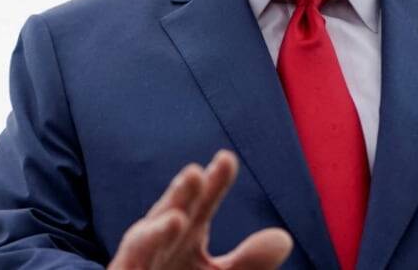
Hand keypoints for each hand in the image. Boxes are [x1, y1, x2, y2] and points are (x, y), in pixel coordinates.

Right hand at [108, 150, 291, 269]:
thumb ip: (250, 261)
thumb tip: (283, 237)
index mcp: (184, 238)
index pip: (201, 205)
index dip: (213, 183)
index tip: (226, 159)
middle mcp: (161, 245)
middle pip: (172, 213)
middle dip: (182, 193)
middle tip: (196, 171)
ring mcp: (141, 261)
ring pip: (146, 235)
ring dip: (162, 218)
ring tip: (181, 204)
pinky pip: (134, 256)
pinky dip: (151, 240)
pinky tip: (172, 223)